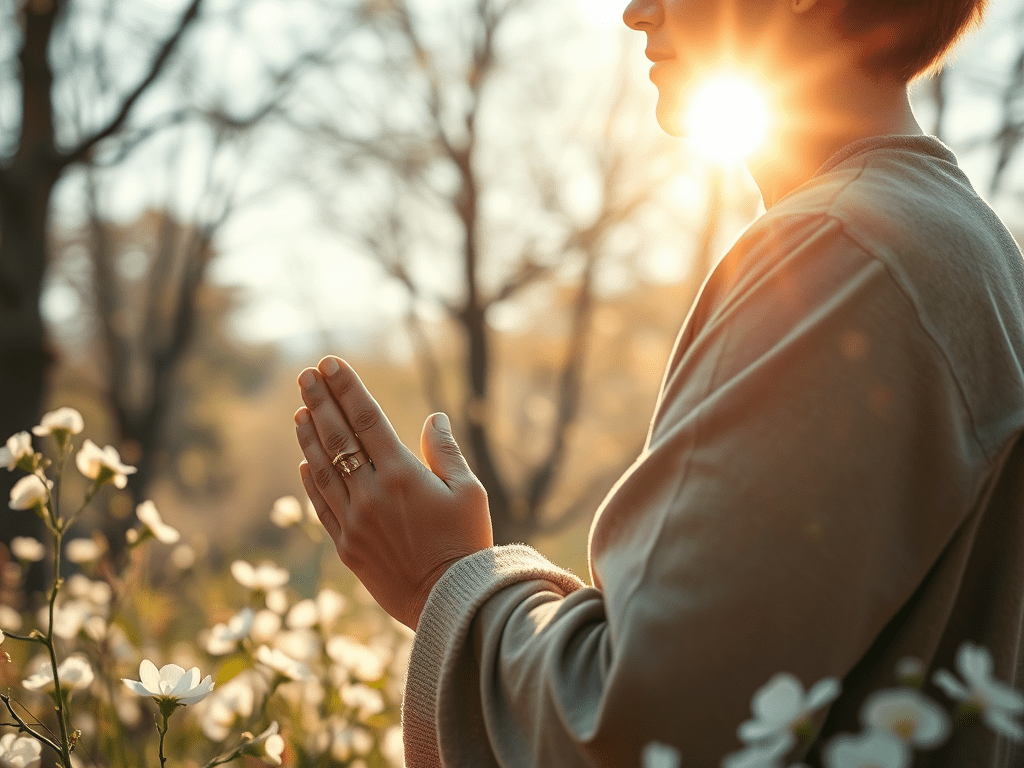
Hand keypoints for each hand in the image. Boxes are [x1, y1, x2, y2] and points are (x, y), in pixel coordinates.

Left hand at [293, 355, 492, 629]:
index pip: (367, 419)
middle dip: (321, 401)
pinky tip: (304, 462)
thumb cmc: (468, 544)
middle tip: (306, 374)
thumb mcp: (469, 492)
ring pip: (322, 469)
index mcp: (402, 474)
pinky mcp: (346, 546)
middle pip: (337, 437)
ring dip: (309, 437)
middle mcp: (371, 493)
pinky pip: (321, 506)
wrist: (451, 603)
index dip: (347, 388)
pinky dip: (310, 481)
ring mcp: (353, 521)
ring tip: (300, 410)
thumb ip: (445, 452)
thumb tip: (433, 418)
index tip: (331, 364)